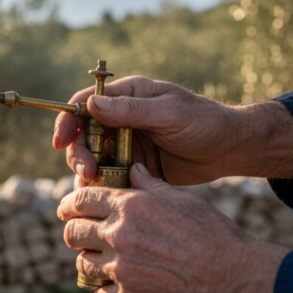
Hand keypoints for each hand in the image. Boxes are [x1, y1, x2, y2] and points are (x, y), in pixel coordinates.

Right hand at [52, 75, 292, 184]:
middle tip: (87, 173)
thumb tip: (91, 105)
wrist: (230, 150)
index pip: (84, 103)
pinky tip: (104, 196)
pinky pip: (107, 175)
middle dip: (78, 153)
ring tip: (94, 186)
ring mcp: (124, 143)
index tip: (61, 142)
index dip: (67, 121)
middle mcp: (119, 118)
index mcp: (126, 96)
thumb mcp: (169, 113)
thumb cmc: (204, 122)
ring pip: (91, 157)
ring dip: (87, 171)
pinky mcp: (131, 166)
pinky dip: (101, 185)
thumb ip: (131, 110)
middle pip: (82, 134)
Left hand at [57, 164, 285, 292]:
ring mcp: (121, 270)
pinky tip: (113, 286)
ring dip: (89, 261)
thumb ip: (149, 185)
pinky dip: (103, 290)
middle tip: (80, 235)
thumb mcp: (181, 199)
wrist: (234, 279)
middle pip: (73, 233)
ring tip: (100, 260)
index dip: (69, 204)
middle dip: (74, 232)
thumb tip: (132, 169)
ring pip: (83, 264)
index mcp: (129, 207)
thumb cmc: (213, 235)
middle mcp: (118, 236)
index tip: (66, 209)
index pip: (80, 200)